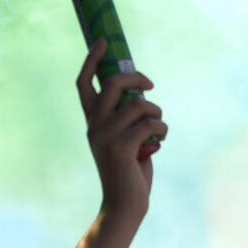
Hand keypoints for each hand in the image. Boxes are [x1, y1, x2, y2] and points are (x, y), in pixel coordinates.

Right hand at [76, 39, 165, 216]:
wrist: (124, 204)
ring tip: (159, 128)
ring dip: (157, 113)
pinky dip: (162, 129)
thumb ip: (127, 118)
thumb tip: (142, 93)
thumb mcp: (125, 140)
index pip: (84, 84)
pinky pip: (150, 123)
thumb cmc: (129, 172)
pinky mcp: (121, 147)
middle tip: (150, 85)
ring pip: (139, 105)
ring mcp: (106, 136)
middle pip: (114, 84)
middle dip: (137, 78)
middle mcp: (94, 126)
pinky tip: (161, 142)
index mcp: (92, 122)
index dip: (92, 60)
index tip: (104, 42)